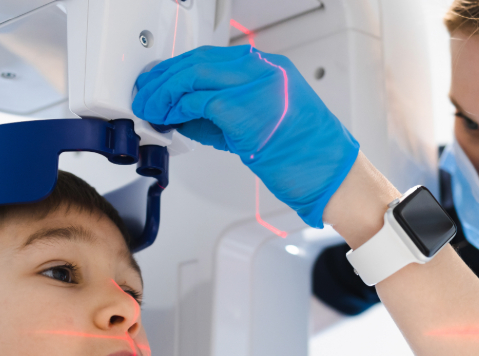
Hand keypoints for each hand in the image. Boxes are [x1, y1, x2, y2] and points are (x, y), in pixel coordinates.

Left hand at [132, 45, 359, 227]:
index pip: (211, 58)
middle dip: (164, 78)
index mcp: (270, 69)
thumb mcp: (265, 123)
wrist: (332, 175)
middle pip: (197, 62)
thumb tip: (187, 115)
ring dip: (163, 94)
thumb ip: (225, 113)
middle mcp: (262, 70)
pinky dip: (176, 111)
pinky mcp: (243, 110)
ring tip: (149, 109)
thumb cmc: (307, 156)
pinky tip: (168, 121)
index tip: (159, 81)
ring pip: (192, 76)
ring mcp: (254, 86)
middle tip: (146, 94)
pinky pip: (197, 103)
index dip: (178, 69)